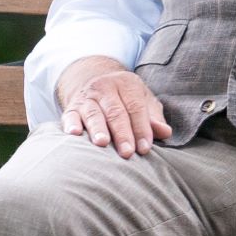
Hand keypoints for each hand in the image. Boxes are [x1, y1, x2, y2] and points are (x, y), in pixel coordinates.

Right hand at [57, 55, 171, 157]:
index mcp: (127, 83)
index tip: (144, 148)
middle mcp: (105, 87)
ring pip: (93, 113)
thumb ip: (154, 118)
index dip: (141, 128)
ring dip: (97, 128)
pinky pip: (70, 115)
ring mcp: (87, 97)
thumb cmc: (126, 100)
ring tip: (102, 143)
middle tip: (127, 152)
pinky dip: (71, 124)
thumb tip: (165, 132)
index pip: (136, 107)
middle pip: (115, 112)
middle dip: (122, 133)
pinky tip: (74, 134)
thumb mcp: (144, 102)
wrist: (96, 83)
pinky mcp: (71, 107)